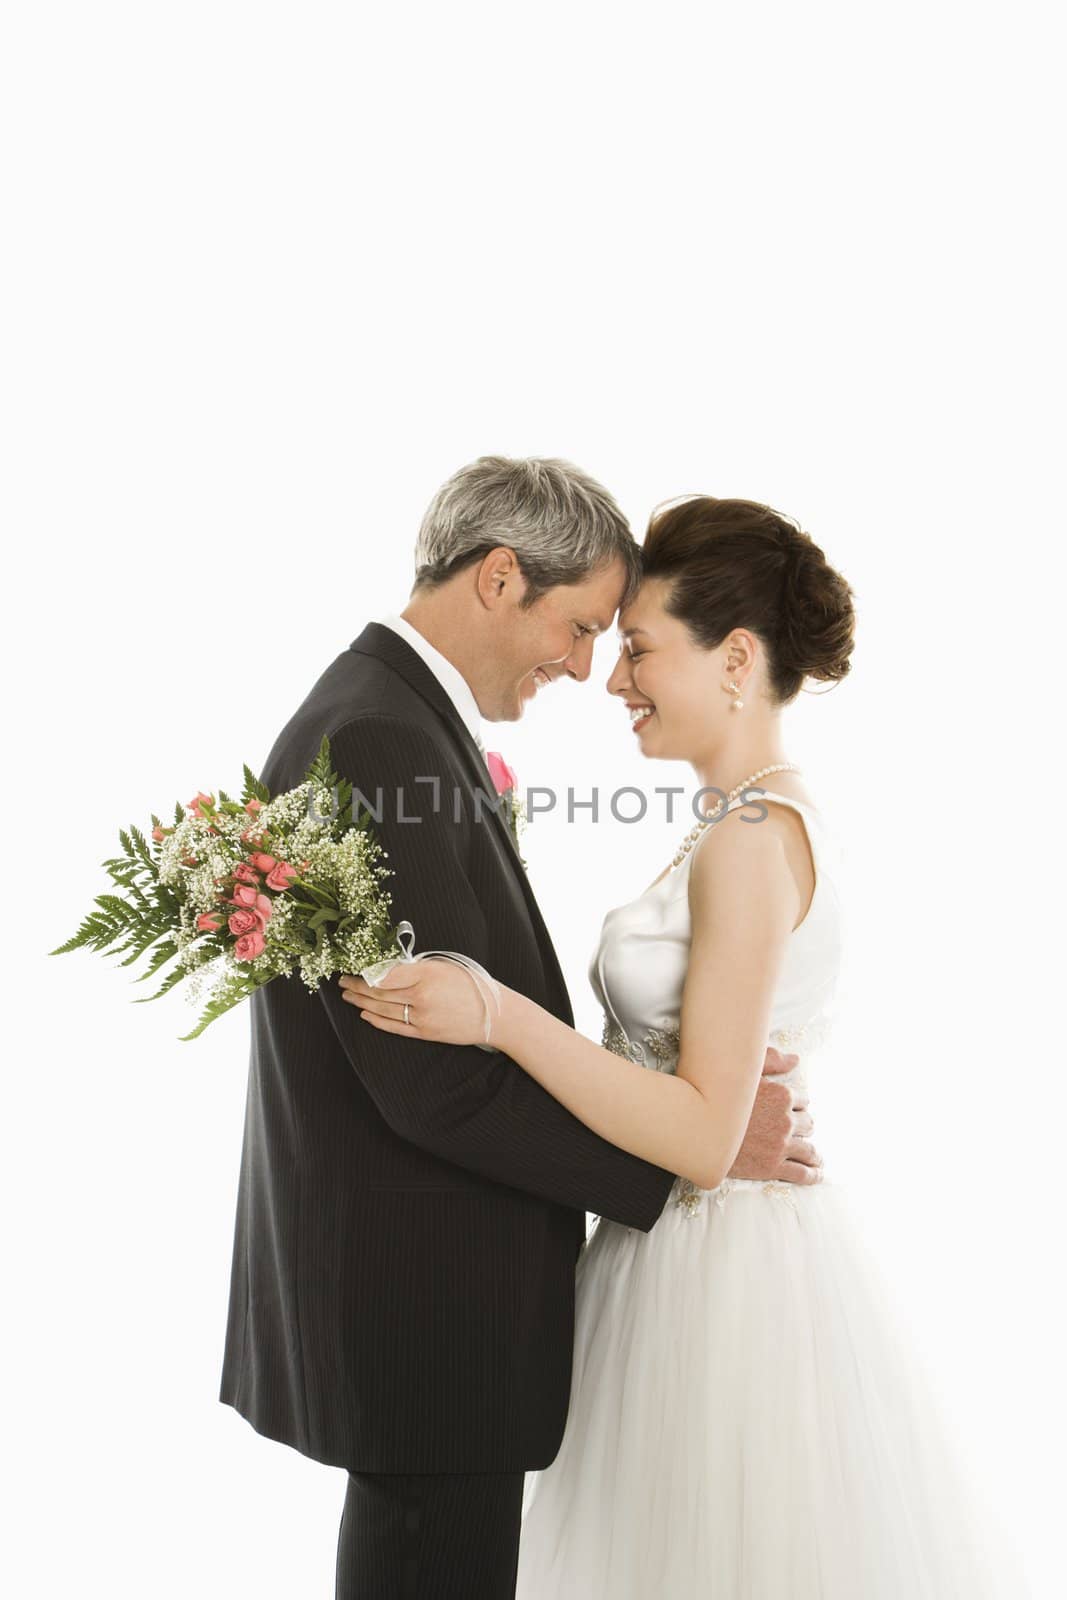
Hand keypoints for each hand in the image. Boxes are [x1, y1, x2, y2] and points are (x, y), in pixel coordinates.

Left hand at [338, 959, 492, 1045]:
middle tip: (342, 981)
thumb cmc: (472, 984)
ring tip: (348, 996)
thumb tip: (389, 967)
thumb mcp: (446, 966)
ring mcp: (423, 1018)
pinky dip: (377, 1020)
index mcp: (427, 974)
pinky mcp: (425, 1033)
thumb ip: (417, 967)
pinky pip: (394, 1027)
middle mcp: (422, 997)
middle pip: (380, 991)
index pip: (386, 973)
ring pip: (383, 1009)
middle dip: (357, 986)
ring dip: (361, 1002)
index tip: (353, 967)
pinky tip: (365, 1014)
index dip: (365, 971)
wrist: (495, 1015)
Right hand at [729, 1045, 821, 1185]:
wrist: (699, 1128)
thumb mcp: (745, 1071)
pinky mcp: (773, 1166)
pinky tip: (816, 1173)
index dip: (797, 1106)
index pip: (802, 1101)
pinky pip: (802, 1173)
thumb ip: (772, 1061)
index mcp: (782, 1095)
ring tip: (815, 1158)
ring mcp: (781, 1145)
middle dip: (803, 1127)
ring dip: (813, 1153)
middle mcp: (786, 1120)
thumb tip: (795, 1060)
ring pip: (809, 1150)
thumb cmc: (719, 1095)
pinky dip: (812, 1174)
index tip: (793, 1111)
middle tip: (799, 1132)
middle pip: (808, 1124)